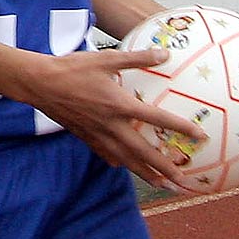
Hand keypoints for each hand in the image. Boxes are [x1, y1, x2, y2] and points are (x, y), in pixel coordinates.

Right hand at [14, 48, 205, 190]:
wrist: (40, 84)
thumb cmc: (72, 68)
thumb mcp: (106, 58)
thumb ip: (137, 58)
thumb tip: (164, 54)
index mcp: (120, 105)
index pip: (157, 118)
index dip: (180, 127)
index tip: (199, 136)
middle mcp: (112, 125)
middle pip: (143, 152)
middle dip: (164, 168)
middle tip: (182, 180)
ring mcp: (98, 134)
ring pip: (126, 159)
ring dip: (145, 173)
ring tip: (161, 184)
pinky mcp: (85, 137)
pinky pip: (106, 154)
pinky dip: (118, 162)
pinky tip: (123, 166)